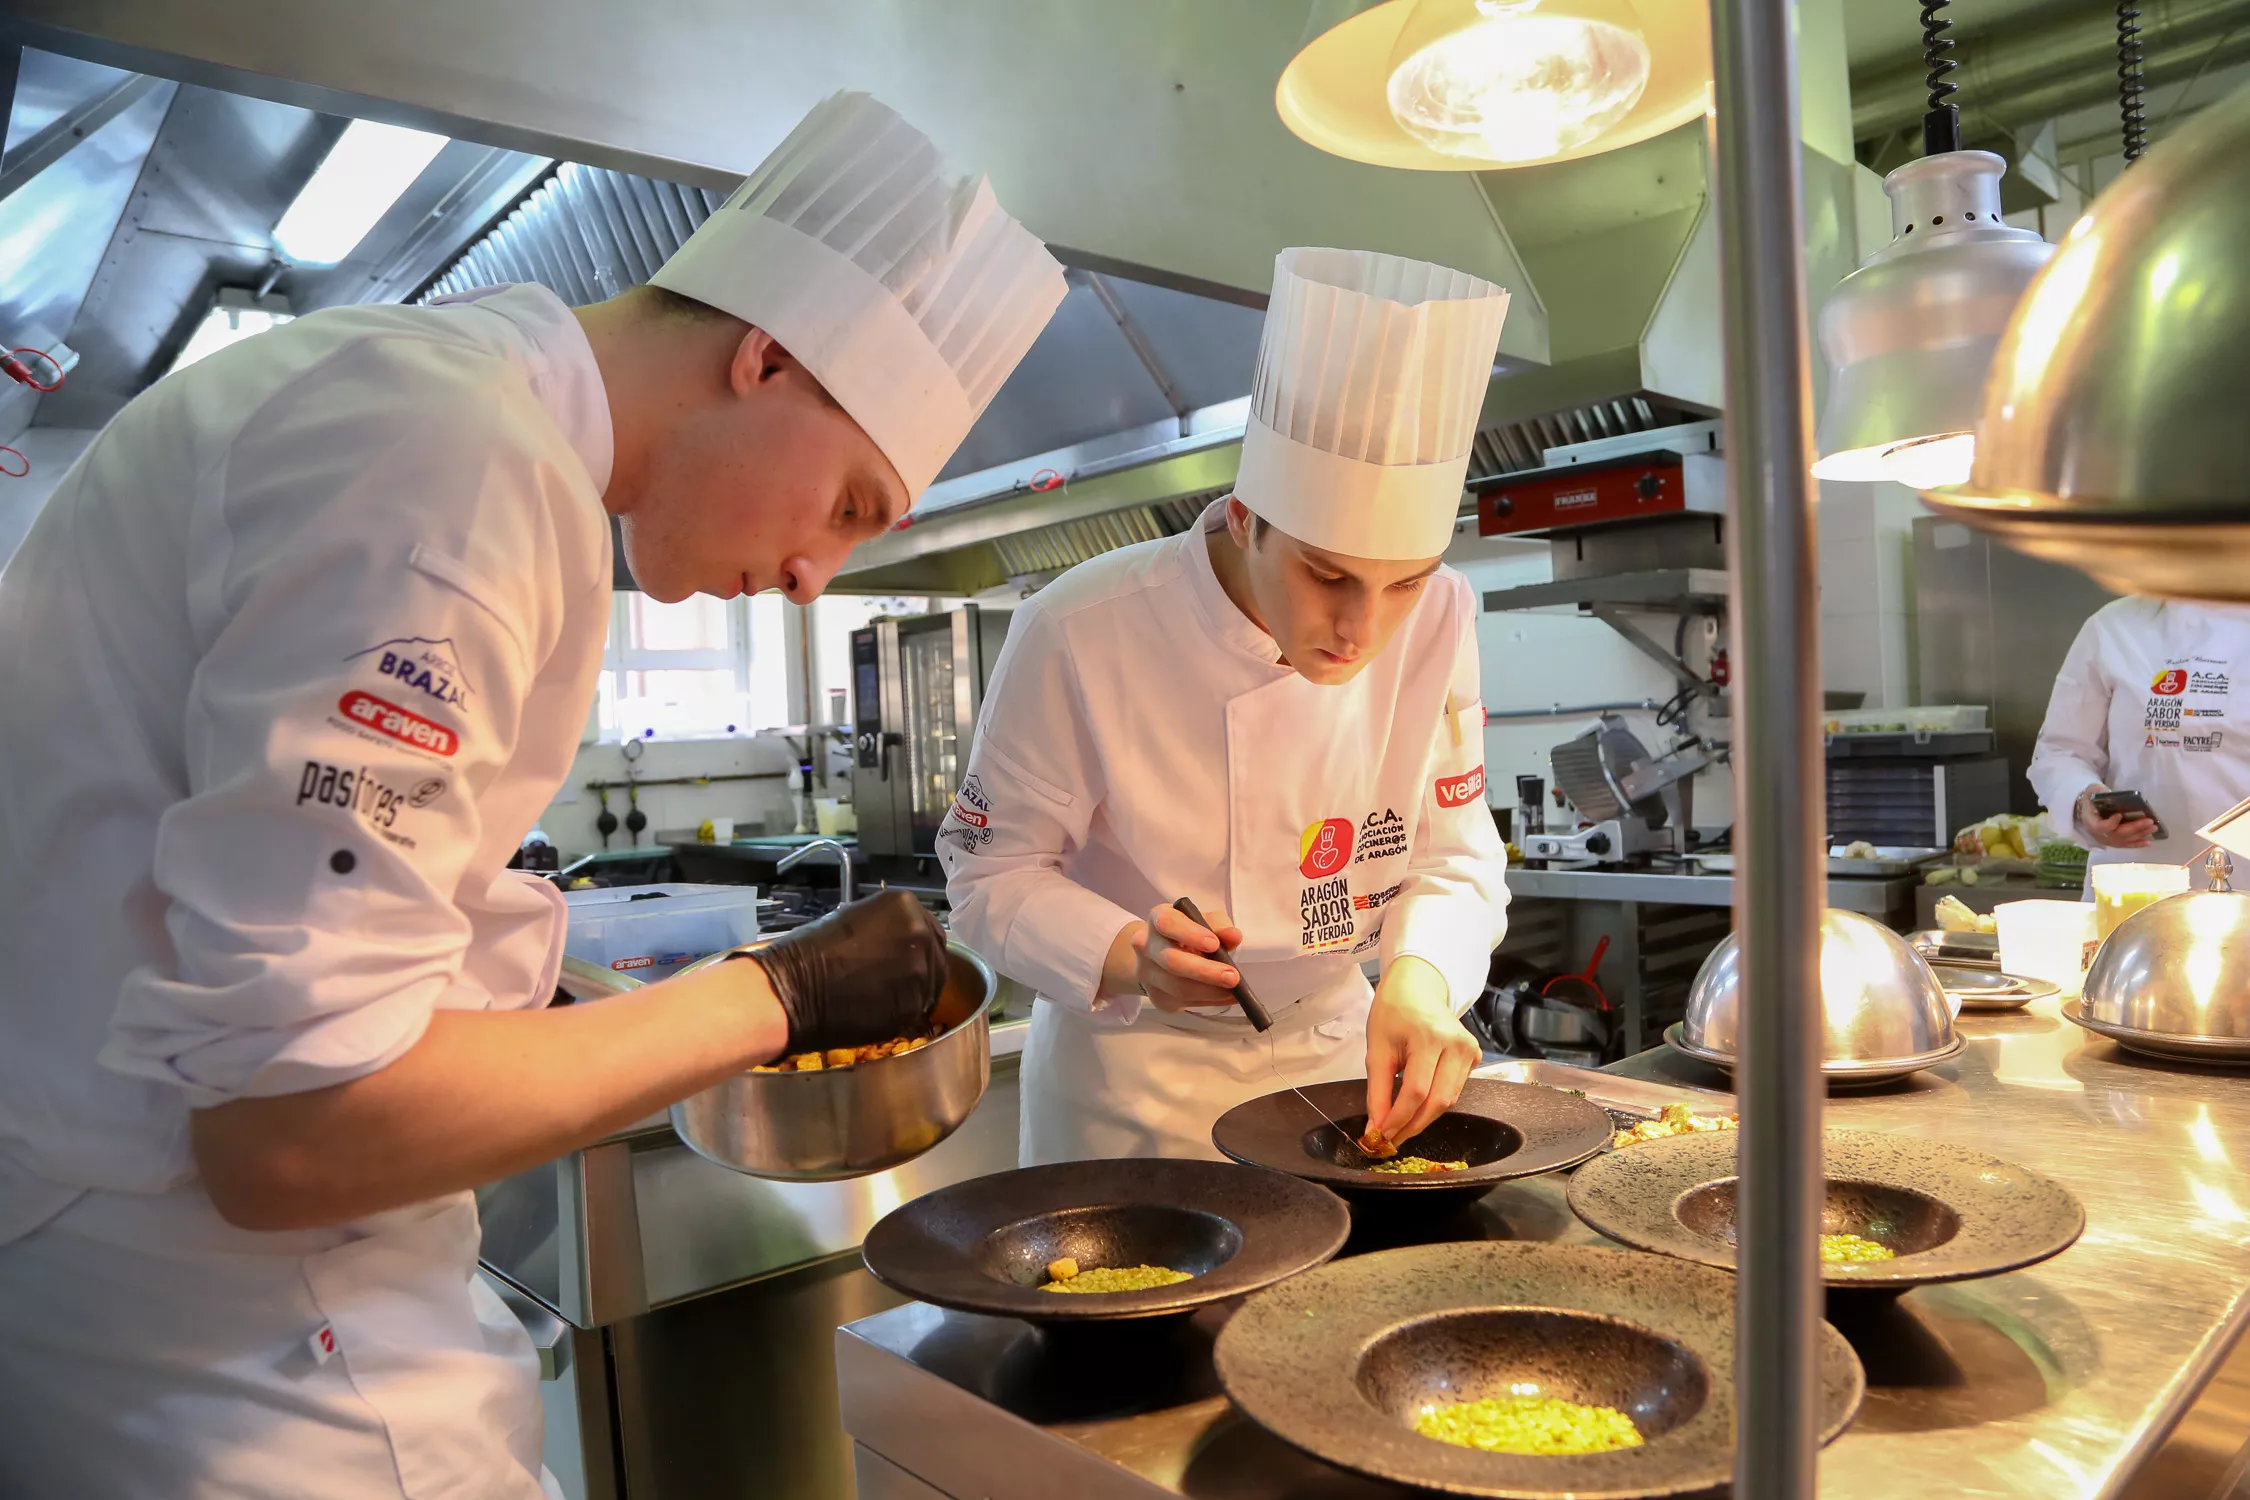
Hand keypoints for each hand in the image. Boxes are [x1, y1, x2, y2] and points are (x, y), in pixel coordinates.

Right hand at [746, 889, 949, 1051]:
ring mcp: (920, 972)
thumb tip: (902, 943)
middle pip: (937, 958)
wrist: (792, 988)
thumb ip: (889, 928)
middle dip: (921, 970)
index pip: (931, 930)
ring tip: (882, 998)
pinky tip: (877, 1011)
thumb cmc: (811, 951)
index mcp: (906, 906)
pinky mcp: (912, 1006)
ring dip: (913, 994)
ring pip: (930, 987)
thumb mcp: (856, 920)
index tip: (906, 959)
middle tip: (896, 982)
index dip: (919, 948)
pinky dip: (902, 1014)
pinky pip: (916, 1011)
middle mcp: (921, 934)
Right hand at [1100, 903, 1244, 1012]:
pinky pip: (1183, 1002)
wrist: (1161, 954)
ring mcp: (1147, 973)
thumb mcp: (1204, 922)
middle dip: (1204, 971)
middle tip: (1231, 976)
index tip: (1214, 944)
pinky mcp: (1156, 996)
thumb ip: (1220, 926)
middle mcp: (1146, 945)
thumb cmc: (1187, 933)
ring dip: (1210, 991)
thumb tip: (1233, 935)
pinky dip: (1208, 1000)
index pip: (1167, 923)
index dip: (1190, 934)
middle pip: (1171, 960)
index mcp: (1158, 918)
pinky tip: (1224, 996)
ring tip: (1234, 990)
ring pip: (1177, 987)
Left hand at [1364, 956, 1478, 1146]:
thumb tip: (1376, 1128)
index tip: (1381, 1136)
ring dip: (1424, 1118)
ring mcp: (1470, 1051)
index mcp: (1429, 1037)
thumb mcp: (1377, 1049)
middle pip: (1438, 1101)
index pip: (1416, 1091)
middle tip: (1392, 1140)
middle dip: (1413, 1125)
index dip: (1399, 1118)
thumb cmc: (1393, 1013)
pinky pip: (1455, 1090)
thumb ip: (1377, 1092)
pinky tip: (1418, 1102)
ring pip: (1448, 1100)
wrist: (1417, 988)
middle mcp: (1456, 1045)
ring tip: (1400, 1126)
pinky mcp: (1475, 1056)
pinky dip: (1435, 1102)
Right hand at [2076, 786, 2157, 848]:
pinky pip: (2127, 845)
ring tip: (2153, 827)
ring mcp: (2108, 840)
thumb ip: (2100, 792)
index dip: (2111, 823)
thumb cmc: (2090, 800)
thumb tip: (2113, 794)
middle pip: (2119, 834)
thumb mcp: (2091, 792)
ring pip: (2125, 839)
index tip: (2120, 814)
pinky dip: (2138, 844)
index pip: (2102, 827)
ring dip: (2140, 834)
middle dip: (2135, 828)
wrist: (2086, 810)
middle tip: (2149, 821)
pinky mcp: (2114, 842)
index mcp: (2092, 823)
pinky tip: (2149, 842)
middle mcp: (2100, 835)